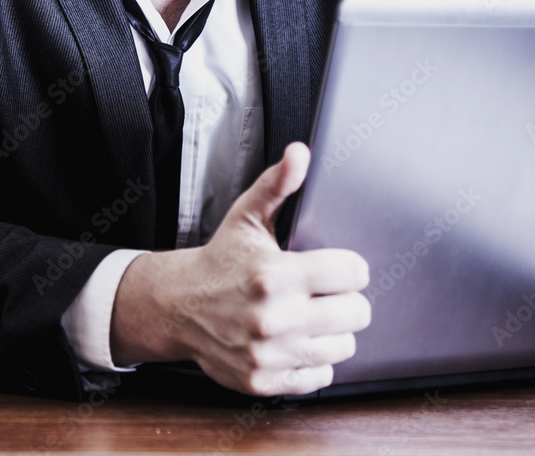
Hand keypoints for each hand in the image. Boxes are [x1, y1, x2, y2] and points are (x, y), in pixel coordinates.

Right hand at [110, 142, 371, 394]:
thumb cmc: (221, 260)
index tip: (338, 267)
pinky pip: (318, 376)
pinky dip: (313, 359)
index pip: (354, 274)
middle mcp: (274, 318)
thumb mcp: (247, 215)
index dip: (351, 267)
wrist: (177, 305)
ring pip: (343, 347)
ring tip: (313, 315)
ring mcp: (269, 354)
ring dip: (333, 331)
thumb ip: (278, 183)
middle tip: (328, 292)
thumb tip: (300, 153)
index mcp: (275, 274)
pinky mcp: (263, 380)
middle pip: (356, 313)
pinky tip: (297, 339)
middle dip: (347, 299)